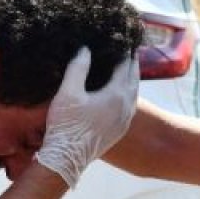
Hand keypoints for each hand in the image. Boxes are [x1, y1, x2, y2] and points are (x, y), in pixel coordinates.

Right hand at [35, 47, 139, 187]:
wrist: (67, 159)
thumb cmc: (66, 126)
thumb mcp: (68, 93)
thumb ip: (78, 68)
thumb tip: (85, 49)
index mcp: (116, 95)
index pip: (125, 66)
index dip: (124, 51)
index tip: (123, 39)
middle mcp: (126, 107)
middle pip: (134, 79)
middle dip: (131, 64)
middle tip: (129, 50)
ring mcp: (125, 121)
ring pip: (133, 93)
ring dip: (131, 80)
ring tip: (126, 69)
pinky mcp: (119, 131)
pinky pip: (129, 106)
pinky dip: (127, 94)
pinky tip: (119, 94)